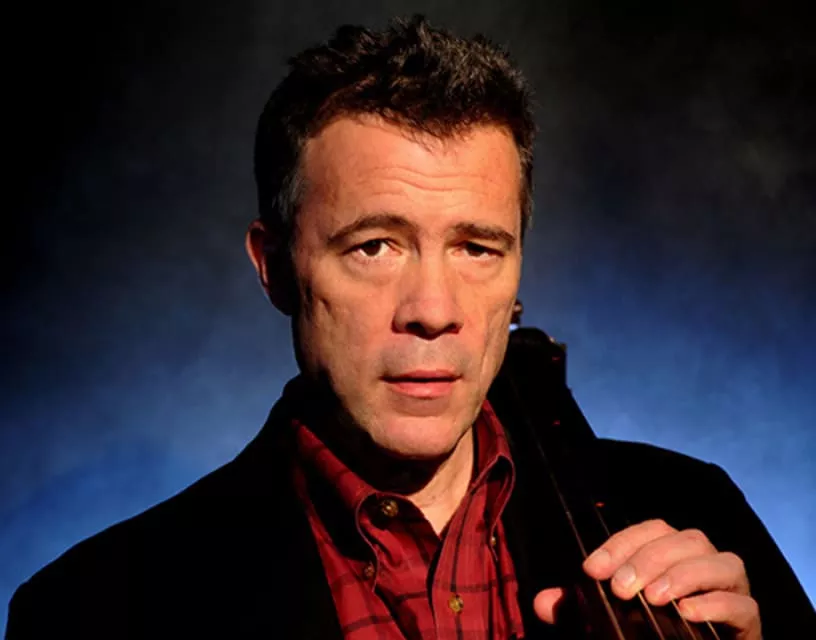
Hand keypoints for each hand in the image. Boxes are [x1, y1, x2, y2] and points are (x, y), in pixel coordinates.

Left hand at [533, 519, 760, 638]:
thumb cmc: (652, 633)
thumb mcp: (608, 619)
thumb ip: (577, 608)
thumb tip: (542, 602)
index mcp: (672, 552)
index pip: (649, 531)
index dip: (620, 544)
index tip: (592, 570)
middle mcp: (704, 561)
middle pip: (684, 540)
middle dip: (649, 559)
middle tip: (621, 589)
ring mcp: (732, 588)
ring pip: (721, 561)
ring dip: (684, 574)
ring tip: (655, 598)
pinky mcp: (749, 620)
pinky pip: (743, 603)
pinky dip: (716, 604)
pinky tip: (688, 614)